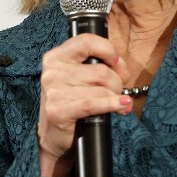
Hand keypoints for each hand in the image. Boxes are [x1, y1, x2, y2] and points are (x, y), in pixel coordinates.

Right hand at [37, 34, 130, 176]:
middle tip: (118, 90)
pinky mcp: (58, 110)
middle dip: (117, 82)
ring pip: (102, 88)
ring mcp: (54, 91)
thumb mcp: (80, 77)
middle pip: (101, 70)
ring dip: (116, 97)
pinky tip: (121, 106)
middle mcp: (53, 71)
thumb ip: (98, 66)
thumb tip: (123, 70)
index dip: (108, 50)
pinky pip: (95, 103)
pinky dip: (113, 104)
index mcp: (56, 57)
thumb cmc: (71, 102)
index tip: (116, 62)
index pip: (87, 41)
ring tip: (117, 103)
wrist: (53, 135)